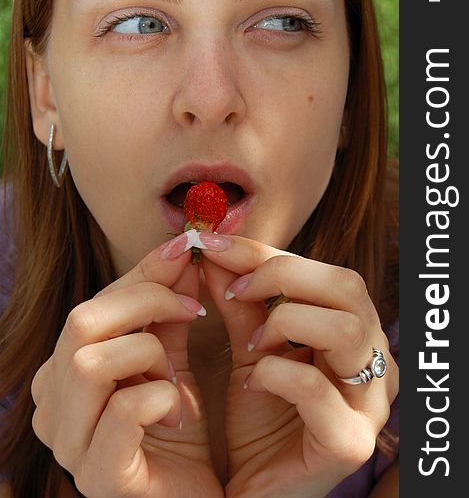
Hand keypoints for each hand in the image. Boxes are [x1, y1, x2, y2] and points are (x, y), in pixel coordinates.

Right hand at [31, 231, 223, 497]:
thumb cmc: (177, 431)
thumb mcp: (170, 360)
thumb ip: (167, 313)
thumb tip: (180, 254)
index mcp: (63, 373)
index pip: (93, 304)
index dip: (141, 274)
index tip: (184, 250)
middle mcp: (53, 406)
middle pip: (81, 323)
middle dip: (145, 302)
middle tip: (191, 309)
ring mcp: (70, 445)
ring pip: (89, 362)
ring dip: (149, 354)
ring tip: (175, 375)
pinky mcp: (100, 477)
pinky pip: (122, 411)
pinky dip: (159, 396)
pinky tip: (178, 411)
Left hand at [202, 234, 398, 497]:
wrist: (256, 488)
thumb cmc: (261, 416)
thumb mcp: (250, 348)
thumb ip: (240, 302)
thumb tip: (214, 253)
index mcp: (358, 334)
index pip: (327, 272)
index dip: (268, 252)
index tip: (213, 245)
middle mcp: (376, 363)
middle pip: (348, 287)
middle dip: (281, 276)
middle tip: (234, 291)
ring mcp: (369, 405)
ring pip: (347, 330)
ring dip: (285, 323)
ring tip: (253, 343)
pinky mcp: (349, 443)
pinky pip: (317, 388)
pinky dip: (276, 373)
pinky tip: (254, 384)